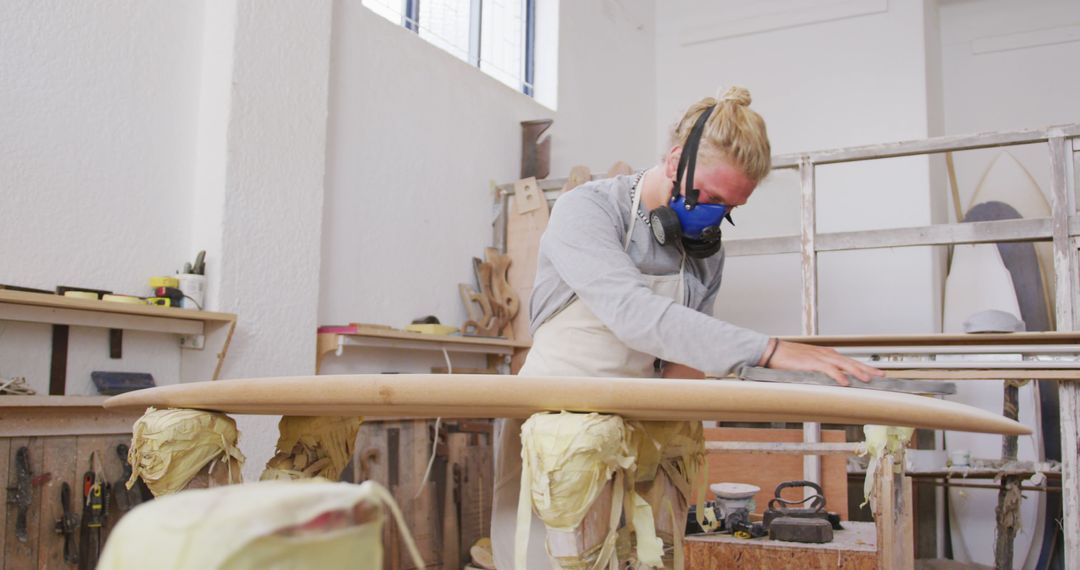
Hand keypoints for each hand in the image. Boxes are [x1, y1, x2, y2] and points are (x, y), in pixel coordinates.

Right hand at [765, 340, 883, 386]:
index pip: (849, 361)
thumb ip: (819, 371)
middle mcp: (826, 354)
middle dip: (867, 368)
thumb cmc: (787, 358)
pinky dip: (838, 375)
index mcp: (826, 354)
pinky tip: (845, 381)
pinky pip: (828, 369)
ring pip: (843, 364)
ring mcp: (819, 357)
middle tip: (881, 375)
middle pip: (851, 361)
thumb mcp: (807, 364)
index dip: (862, 367)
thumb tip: (828, 381)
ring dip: (856, 371)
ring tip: (868, 378)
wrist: (773, 351)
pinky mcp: (811, 362)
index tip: (874, 372)